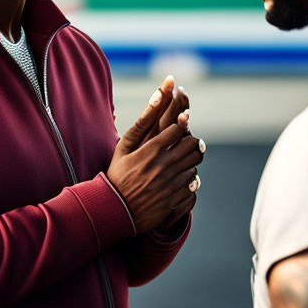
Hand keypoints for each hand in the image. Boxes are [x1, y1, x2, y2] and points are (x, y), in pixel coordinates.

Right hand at [106, 79, 204, 232]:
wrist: (113, 211)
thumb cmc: (117, 174)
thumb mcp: (123, 147)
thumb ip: (142, 122)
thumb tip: (158, 95)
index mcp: (152, 150)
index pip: (179, 129)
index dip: (182, 126)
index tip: (180, 126)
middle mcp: (164, 166)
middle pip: (193, 146)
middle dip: (192, 143)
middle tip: (187, 144)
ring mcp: (171, 184)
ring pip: (194, 166)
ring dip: (190, 163)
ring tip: (181, 162)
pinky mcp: (174, 201)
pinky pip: (193, 187)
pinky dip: (189, 183)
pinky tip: (179, 181)